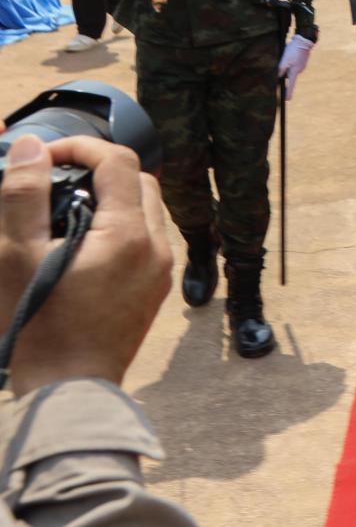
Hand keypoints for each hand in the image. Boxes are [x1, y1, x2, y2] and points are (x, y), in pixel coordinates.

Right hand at [0, 135, 171, 396]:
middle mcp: (155, 246)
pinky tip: (83, 245)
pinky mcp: (156, 288)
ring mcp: (160, 269)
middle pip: (140, 180)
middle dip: (100, 170)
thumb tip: (32, 147)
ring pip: (147, 209)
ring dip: (113, 198)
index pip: (118, 161)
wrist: (69, 389)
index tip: (45, 157)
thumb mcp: (16, 256)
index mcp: (127, 234)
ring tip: (64, 212)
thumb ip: (23, 196)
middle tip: (55, 181)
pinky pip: (147, 238)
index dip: (80, 146)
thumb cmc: (37, 327)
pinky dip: (121, 226)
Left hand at [277, 35, 315, 99]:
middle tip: (282, 64)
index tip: (287, 99)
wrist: (304, 40)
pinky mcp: (302, 61)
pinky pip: (294, 64)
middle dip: (285, 73)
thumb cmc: (293, 50)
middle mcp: (299, 70)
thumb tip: (278, 77)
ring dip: (288, 66)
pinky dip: (291, 62)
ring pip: (291, 69)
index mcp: (295, 71)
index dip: (288, 92)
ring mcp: (302, 65)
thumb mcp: (284, 59)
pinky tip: (291, 54)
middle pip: (290, 75)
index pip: (291, 85)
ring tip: (287, 56)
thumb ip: (281, 69)